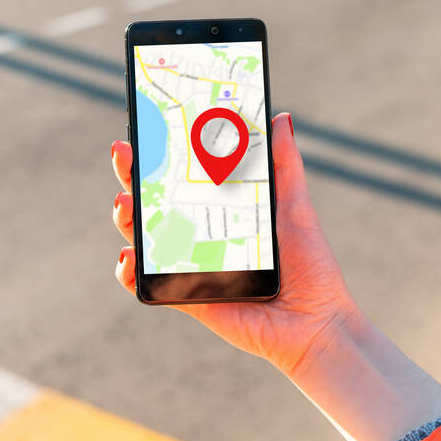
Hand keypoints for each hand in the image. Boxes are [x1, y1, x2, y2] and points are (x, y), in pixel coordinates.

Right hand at [112, 112, 359, 378]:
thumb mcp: (295, 208)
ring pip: (142, 238)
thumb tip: (280, 118)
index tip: (146, 127)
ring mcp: (187, 266)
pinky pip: (146, 285)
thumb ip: (284, 166)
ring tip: (125, 202)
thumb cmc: (309, 266)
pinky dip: (129, 272)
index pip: (181, 175)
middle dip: (131, 175)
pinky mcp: (184, 297)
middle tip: (124, 153)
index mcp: (219, 210)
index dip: (159, 153)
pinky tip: (130, 256)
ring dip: (125, 218)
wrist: (315, 322)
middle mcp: (196, 235)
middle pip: (152, 200)